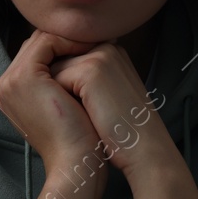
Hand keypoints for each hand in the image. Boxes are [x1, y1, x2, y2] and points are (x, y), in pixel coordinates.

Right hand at [0, 29, 111, 187]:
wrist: (76, 162)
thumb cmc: (78, 138)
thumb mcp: (64, 104)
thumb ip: (60, 81)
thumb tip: (79, 54)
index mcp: (12, 93)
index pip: (35, 55)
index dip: (63, 46)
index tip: (91, 45)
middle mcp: (6, 85)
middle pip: (36, 44)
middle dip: (65, 38)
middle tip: (96, 37)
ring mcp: (11, 81)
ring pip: (41, 40)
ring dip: (69, 38)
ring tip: (96, 42)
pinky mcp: (24, 77)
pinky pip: (46, 43)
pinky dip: (69, 41)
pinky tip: (91, 47)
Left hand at [43, 34, 177, 177]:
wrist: (144, 151)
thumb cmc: (122, 132)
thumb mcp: (104, 97)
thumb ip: (84, 80)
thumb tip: (52, 78)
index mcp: (111, 52)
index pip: (67, 57)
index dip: (66, 86)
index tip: (81, 110)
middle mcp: (107, 47)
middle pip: (58, 62)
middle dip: (60, 90)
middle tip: (84, 115)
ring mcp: (100, 56)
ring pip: (53, 70)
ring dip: (60, 97)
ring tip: (87, 116)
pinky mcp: (92, 69)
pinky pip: (54, 80)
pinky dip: (62, 103)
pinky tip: (84, 117)